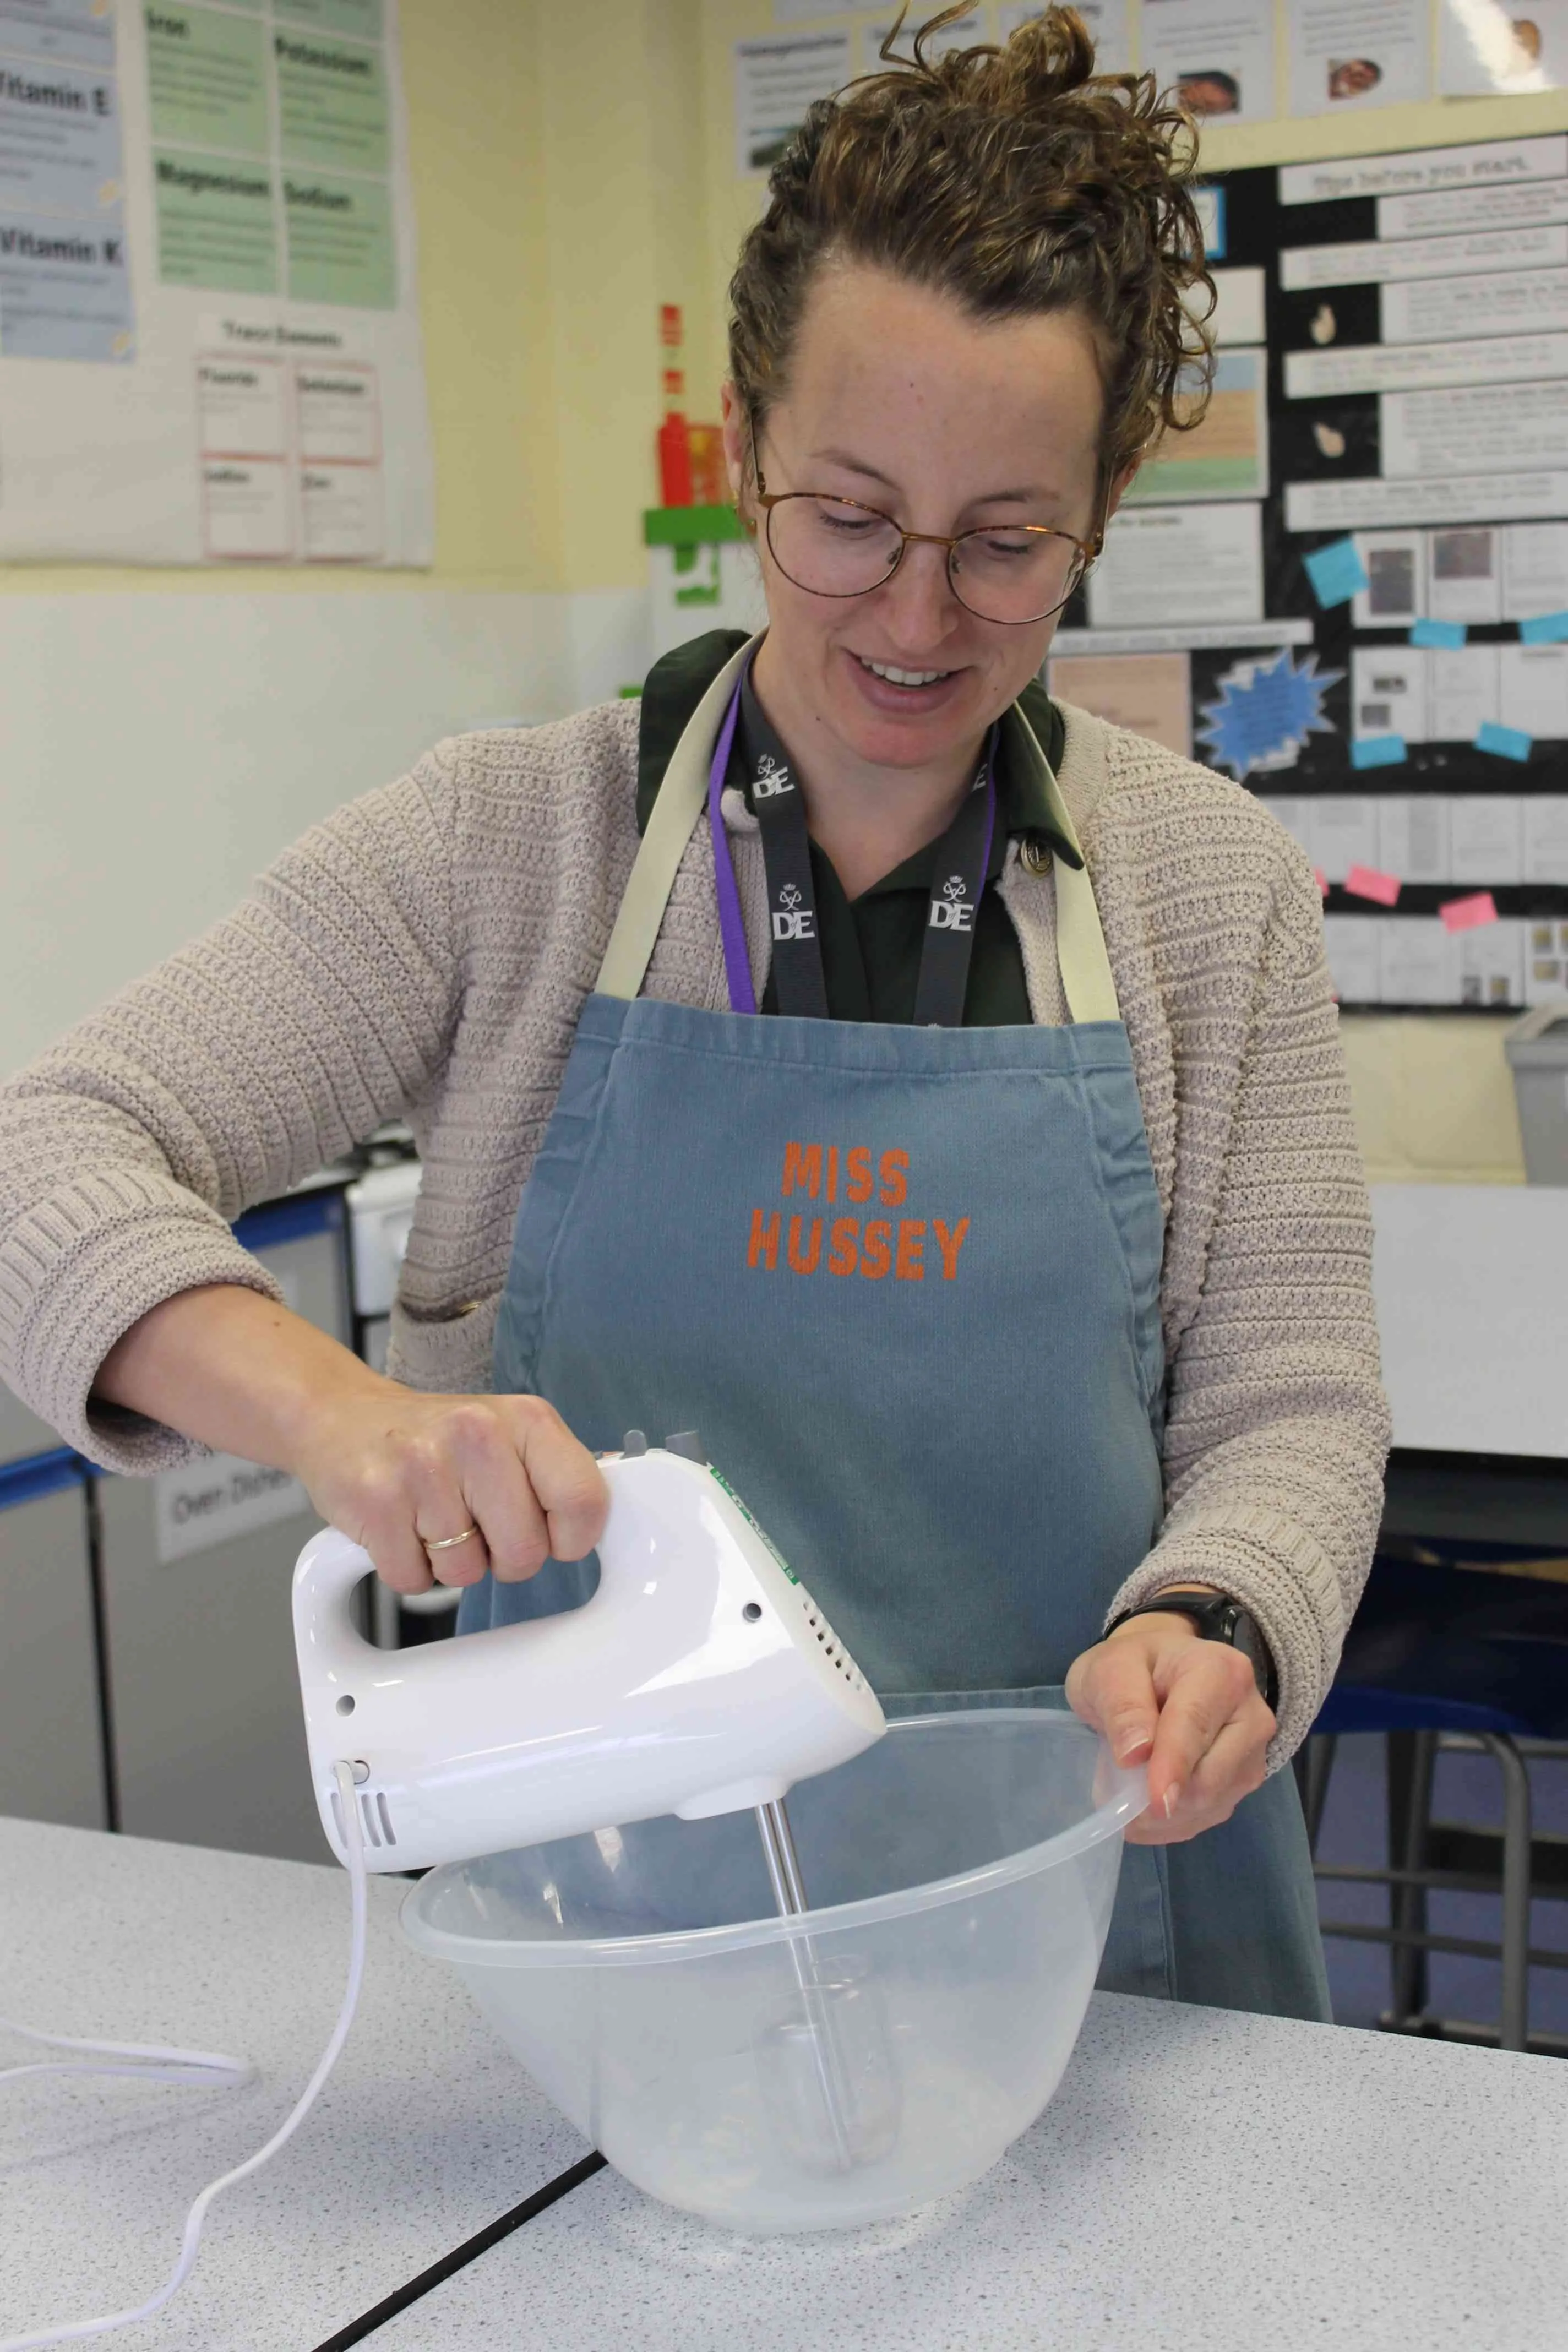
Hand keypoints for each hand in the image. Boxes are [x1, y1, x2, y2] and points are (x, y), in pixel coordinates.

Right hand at [292, 1383, 608, 1597]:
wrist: (340, 1417)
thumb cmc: (435, 1436)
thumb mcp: (509, 1433)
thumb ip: (555, 1474)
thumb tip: (604, 1519)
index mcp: (527, 1420)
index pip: (584, 1502)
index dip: (569, 1538)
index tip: (549, 1534)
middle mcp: (479, 1435)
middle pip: (524, 1554)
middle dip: (501, 1555)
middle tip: (474, 1521)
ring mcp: (424, 1467)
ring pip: (466, 1573)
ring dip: (449, 1560)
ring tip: (431, 1514)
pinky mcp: (376, 1502)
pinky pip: (414, 1580)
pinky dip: (407, 1567)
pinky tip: (400, 1525)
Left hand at [1064, 1597, 1274, 1845]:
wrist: (1156, 1674)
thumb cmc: (1132, 1666)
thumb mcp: (1109, 1669)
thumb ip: (1122, 1705)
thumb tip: (1136, 1754)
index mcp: (1221, 1672)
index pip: (1196, 1725)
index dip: (1173, 1765)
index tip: (1157, 1801)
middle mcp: (1250, 1715)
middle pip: (1210, 1776)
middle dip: (1161, 1794)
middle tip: (1114, 1791)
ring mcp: (1253, 1753)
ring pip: (1210, 1804)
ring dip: (1163, 1814)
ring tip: (1127, 1790)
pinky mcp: (1243, 1782)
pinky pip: (1207, 1816)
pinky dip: (1171, 1821)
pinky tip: (1146, 1803)